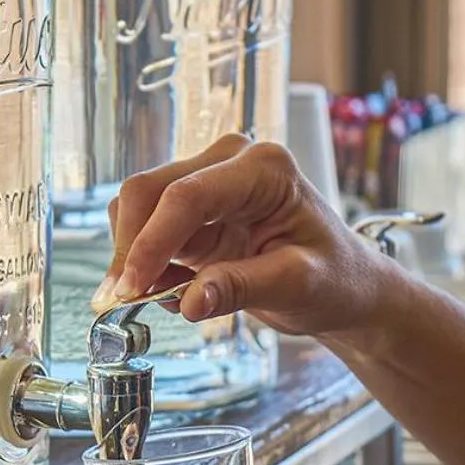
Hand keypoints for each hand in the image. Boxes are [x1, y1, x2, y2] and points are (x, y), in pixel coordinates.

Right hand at [92, 135, 388, 340]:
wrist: (342, 283)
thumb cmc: (334, 277)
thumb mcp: (297, 286)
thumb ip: (242, 288)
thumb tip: (188, 301)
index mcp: (264, 169)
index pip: (188, 196)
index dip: (152, 242)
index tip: (132, 287)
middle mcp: (230, 162)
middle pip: (150, 191)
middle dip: (130, 248)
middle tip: (122, 301)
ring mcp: (207, 180)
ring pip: (138, 206)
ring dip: (130, 255)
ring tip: (148, 299)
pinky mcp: (191, 209)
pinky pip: (145, 227)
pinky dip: (142, 261)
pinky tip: (165, 289)